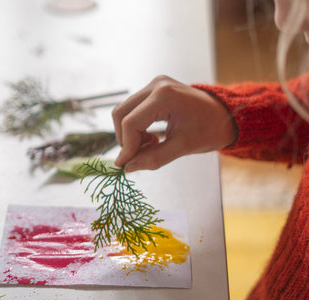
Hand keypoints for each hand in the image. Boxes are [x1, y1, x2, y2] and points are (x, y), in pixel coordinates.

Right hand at [112, 75, 235, 171]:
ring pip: (123, 111)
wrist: (224, 115)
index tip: (126, 165)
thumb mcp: (183, 147)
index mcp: (165, 97)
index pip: (131, 123)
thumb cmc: (210, 129)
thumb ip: (154, 158)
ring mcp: (154, 85)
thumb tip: (128, 167)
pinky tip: (151, 138)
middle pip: (121, 114)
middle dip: (125, 139)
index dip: (126, 147)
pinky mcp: (153, 90)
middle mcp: (156, 85)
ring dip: (129, 134)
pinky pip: (132, 109)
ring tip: (149, 145)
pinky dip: (135, 127)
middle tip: (139, 156)